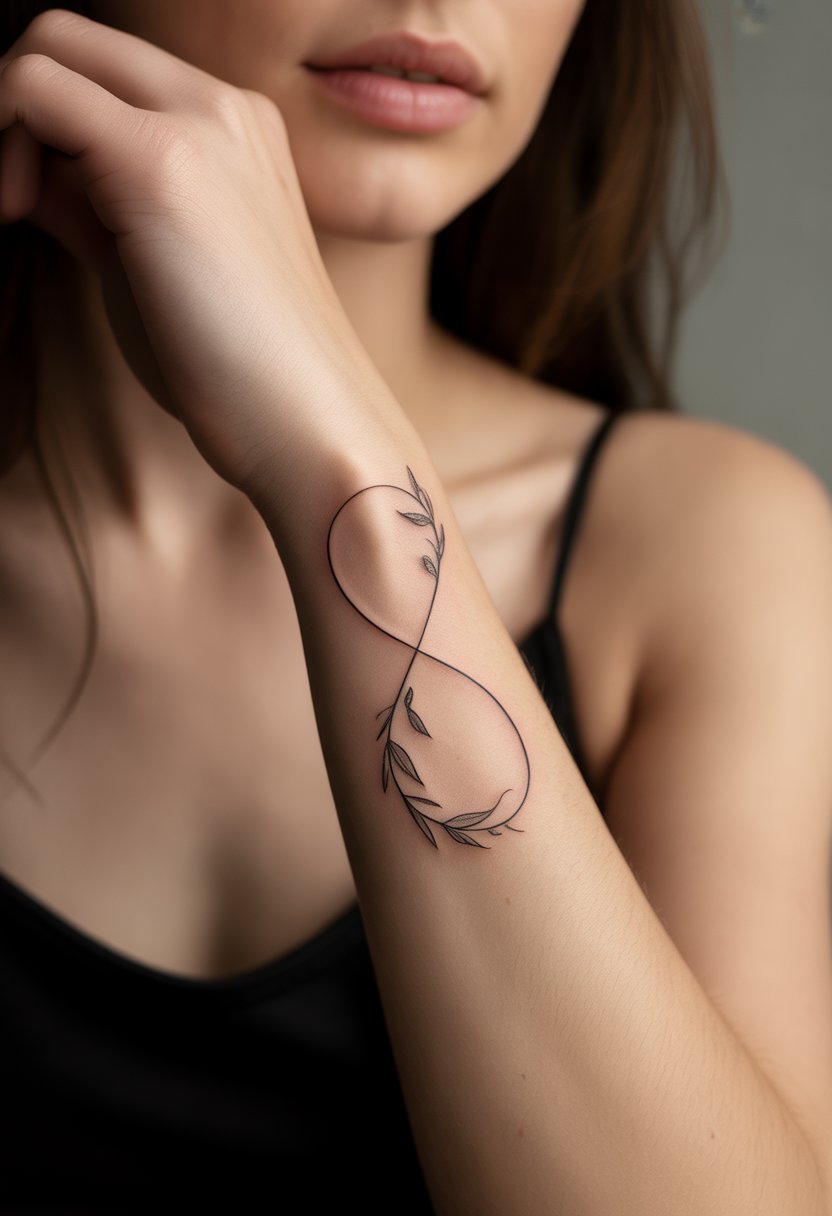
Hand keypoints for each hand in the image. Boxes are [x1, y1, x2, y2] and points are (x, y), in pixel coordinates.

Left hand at [0, 9, 369, 490]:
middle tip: (10, 203)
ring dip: (3, 126)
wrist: (313, 426)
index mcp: (239, 133)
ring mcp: (200, 126)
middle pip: (70, 39)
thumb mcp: (168, 270)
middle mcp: (226, 109)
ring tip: (16, 216)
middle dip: (12, 108)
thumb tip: (38, 179)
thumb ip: (108, 207)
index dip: (48, 127)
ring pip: (47, 48)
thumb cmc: (247, 375)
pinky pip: (34, 88)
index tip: (34, 209)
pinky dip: (0, 144)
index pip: (109, 76)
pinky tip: (14, 215)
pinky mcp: (160, 161)